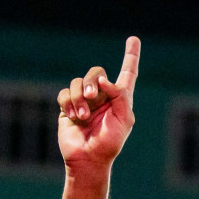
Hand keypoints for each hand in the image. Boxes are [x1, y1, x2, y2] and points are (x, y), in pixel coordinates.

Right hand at [57, 37, 140, 175]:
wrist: (89, 159)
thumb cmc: (110, 143)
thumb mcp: (124, 119)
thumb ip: (120, 96)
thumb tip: (104, 80)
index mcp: (120, 99)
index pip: (127, 73)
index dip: (131, 56)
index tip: (134, 39)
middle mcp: (102, 96)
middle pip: (96, 73)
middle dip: (92, 82)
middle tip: (92, 98)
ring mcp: (84, 100)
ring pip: (78, 82)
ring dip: (79, 98)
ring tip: (82, 116)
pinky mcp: (67, 107)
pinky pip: (64, 93)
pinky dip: (68, 103)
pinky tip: (73, 116)